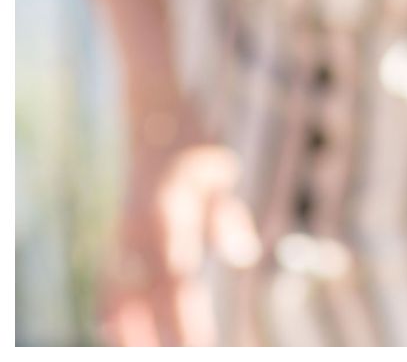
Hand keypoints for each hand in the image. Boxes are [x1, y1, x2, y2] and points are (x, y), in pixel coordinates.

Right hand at [100, 132, 258, 344]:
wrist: (156, 120)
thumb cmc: (197, 150)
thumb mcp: (220, 175)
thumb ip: (228, 218)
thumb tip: (245, 256)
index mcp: (168, 219)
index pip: (177, 281)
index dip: (186, 318)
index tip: (200, 348)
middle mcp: (138, 234)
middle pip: (145, 299)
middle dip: (158, 337)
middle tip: (181, 358)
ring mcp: (122, 238)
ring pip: (118, 297)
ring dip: (130, 331)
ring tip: (145, 355)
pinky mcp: (116, 240)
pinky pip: (109, 284)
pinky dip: (112, 310)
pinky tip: (117, 332)